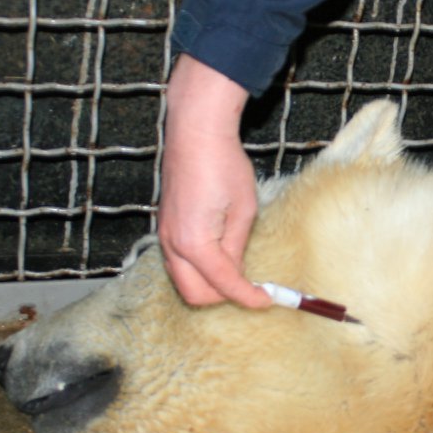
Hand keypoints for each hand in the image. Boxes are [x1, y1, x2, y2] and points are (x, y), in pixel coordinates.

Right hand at [157, 56, 272, 308]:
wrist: (195, 133)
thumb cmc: (223, 165)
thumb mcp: (243, 210)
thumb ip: (237, 248)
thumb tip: (238, 273)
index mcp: (195, 243)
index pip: (224, 285)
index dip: (249, 297)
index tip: (268, 299)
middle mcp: (173, 245)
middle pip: (195, 295)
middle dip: (223, 297)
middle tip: (251, 287)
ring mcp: (164, 237)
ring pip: (183, 281)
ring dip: (209, 285)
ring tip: (237, 272)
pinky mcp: (164, 228)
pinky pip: (178, 263)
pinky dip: (197, 270)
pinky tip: (219, 257)